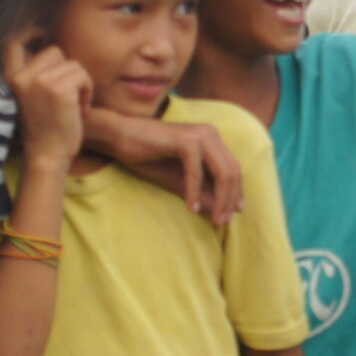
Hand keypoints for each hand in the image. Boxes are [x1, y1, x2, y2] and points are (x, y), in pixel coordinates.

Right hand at [4, 35, 90, 168]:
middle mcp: (22, 77)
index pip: (13, 42)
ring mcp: (39, 81)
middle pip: (54, 51)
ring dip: (80, 83)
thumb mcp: (29, 96)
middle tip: (67, 95)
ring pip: (72, 64)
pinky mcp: (59, 89)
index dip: (28, 31)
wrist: (47, 155)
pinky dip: (87, 91)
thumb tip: (51, 49)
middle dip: (66, 69)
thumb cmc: (44, 127)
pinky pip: (82, 75)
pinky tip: (81, 109)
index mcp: (11, 78)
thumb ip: (34, 73)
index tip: (41, 32)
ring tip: (73, 105)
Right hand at [87, 107, 244, 224]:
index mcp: (212, 139)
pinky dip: (195, 191)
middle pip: (232, 171)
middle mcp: (210, 133)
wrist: (119, 137)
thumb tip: (219, 211)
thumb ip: (199, 192)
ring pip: (221, 171)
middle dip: (230, 199)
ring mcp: (199, 134)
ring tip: (214, 219)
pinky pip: (196, 171)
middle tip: (223, 223)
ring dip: (220, 199)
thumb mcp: (178, 180)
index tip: (233, 215)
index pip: (233, 168)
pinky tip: (191, 208)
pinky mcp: (185, 139)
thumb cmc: (147, 156)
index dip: (236, 193)